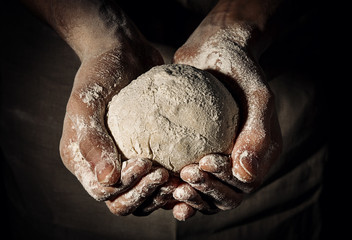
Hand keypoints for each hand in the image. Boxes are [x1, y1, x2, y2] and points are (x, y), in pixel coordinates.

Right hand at [59, 37, 169, 214]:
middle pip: (125, 201)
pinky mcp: (148, 152)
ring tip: (183, 177)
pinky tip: (194, 166)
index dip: (126, 187)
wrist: (121, 52)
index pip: (104, 192)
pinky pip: (163, 173)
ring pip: (146, 194)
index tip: (146, 164)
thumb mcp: (86, 101)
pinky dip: (177, 177)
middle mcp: (104, 167)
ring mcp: (126, 161)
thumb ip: (92, 140)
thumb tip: (108, 180)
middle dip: (146, 195)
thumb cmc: (99, 72)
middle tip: (168, 176)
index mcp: (84, 162)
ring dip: (163, 193)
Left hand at [172, 5, 281, 219]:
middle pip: (223, 196)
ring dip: (188, 195)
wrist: (213, 51)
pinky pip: (182, 176)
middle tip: (184, 175)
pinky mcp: (193, 153)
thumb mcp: (257, 95)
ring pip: (203, 193)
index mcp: (258, 155)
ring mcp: (215, 159)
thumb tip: (245, 175)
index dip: (223, 182)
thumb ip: (259, 133)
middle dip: (205, 192)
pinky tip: (155, 179)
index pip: (243, 184)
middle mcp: (237, 162)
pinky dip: (171, 185)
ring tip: (168, 185)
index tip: (202, 162)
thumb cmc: (239, 69)